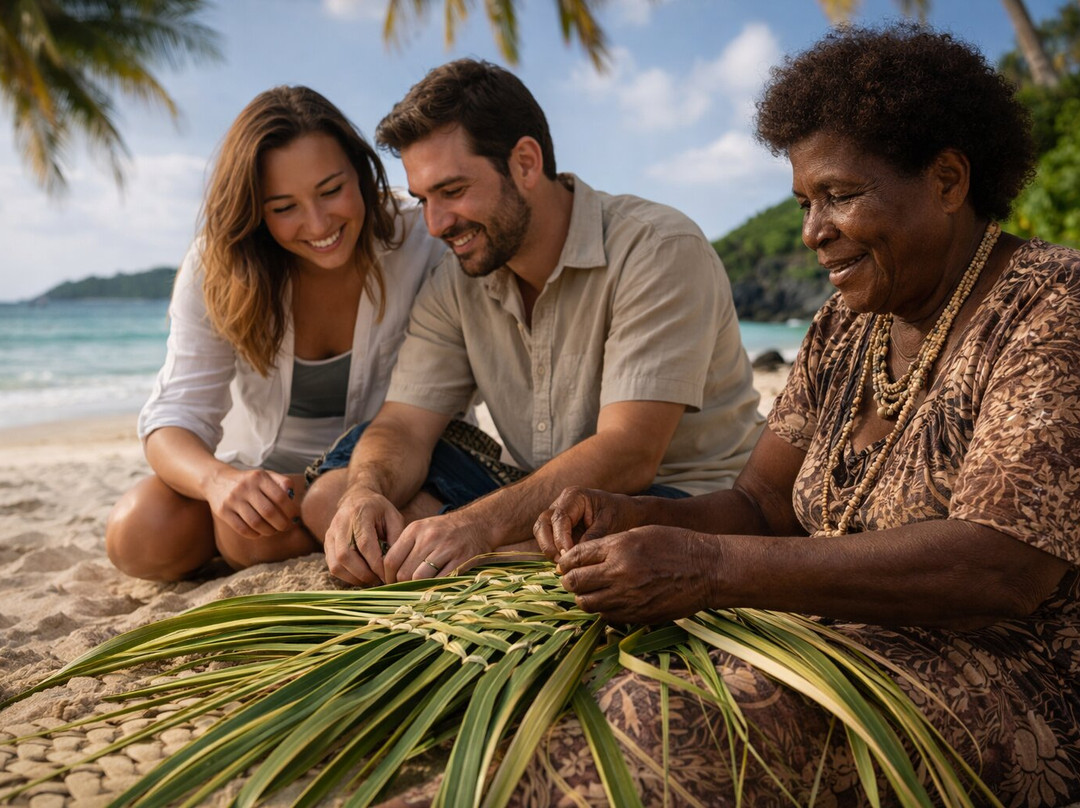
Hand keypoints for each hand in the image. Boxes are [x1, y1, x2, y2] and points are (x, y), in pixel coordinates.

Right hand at [205, 467, 298, 538]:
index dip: (291, 510)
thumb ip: (282, 482)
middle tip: (286, 527)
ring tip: (274, 530)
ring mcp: (232, 500)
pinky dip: (254, 534)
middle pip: (269, 512)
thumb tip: (293, 496)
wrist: (216, 480)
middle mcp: (245, 487)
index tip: (295, 517)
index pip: (280, 496)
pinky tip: (260, 532)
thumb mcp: (265, 475)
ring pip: (256, 523)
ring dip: (269, 531)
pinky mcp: (223, 511)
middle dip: (282, 524)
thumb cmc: (249, 481)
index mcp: (259, 477)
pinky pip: (242, 529)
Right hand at [324, 488, 404, 585]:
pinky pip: (333, 566)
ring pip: (336, 564)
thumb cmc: (379, 510)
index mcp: (360, 513)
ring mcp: (330, 534)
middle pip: (346, 556)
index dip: (376, 564)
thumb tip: (394, 564)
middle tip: (380, 580)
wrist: (358, 498)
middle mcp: (340, 523)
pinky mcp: (326, 544)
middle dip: (364, 574)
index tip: (388, 575)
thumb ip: (396, 538)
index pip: (365, 544)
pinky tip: (361, 577)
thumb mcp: (394, 517)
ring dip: (355, 578)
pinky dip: (347, 576)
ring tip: (371, 580)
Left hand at [383, 510, 493, 582]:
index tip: (391, 583)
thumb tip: (387, 574)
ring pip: (419, 578)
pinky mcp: (461, 559)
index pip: (391, 560)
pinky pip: (440, 581)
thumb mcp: (422, 530)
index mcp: (415, 529)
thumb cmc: (445, 531)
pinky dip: (434, 588)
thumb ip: (405, 548)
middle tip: (405, 589)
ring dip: (417, 588)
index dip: (387, 577)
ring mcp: (446, 549)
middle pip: (403, 572)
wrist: (478, 523)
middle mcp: (429, 538)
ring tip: (418, 590)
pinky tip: (434, 588)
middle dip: (401, 585)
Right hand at [533, 487, 644, 562]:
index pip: (559, 518)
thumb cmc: (620, 515)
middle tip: (562, 563)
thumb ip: (591, 538)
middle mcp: (561, 504)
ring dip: (549, 550)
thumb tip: (574, 556)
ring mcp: (557, 515)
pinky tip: (566, 563)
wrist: (627, 514)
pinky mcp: (558, 528)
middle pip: (543, 524)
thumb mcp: (609, 525)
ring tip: (564, 564)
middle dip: (549, 545)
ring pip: (541, 532)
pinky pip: (548, 540)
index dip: (560, 539)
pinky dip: (554, 552)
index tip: (568, 556)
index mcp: (574, 496)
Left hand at [557, 526, 721, 623]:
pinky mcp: (638, 615)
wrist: (708, 569)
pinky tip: (610, 600)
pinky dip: (602, 609)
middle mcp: (620, 573)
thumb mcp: (639, 533)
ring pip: (587, 603)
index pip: (575, 557)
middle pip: (575, 583)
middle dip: (570, 580)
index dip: (565, 561)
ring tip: (591, 590)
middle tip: (573, 578)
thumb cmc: (675, 544)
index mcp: (619, 548)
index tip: (565, 564)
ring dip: (584, 596)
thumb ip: (608, 545)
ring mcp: (629, 597)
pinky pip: (607, 616)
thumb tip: (579, 558)